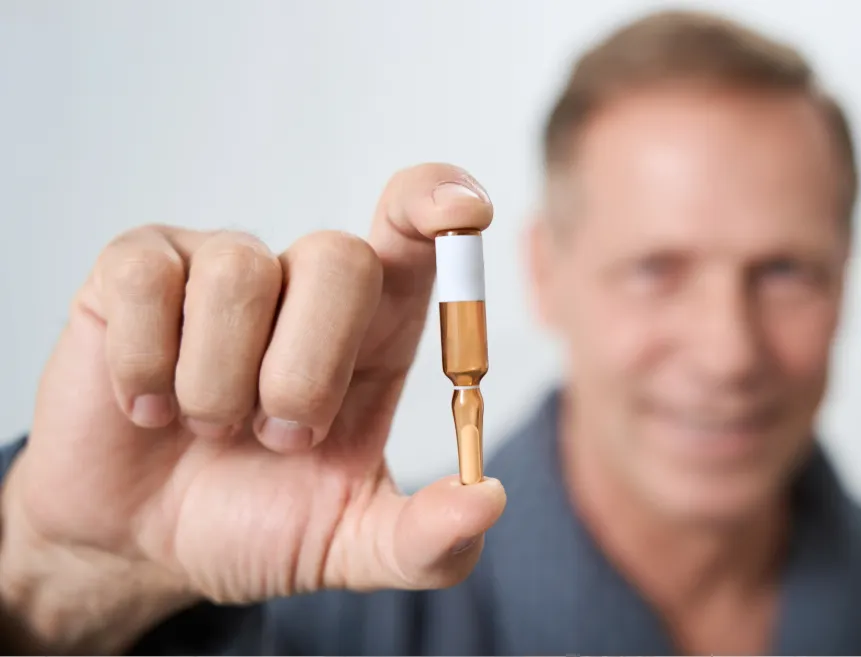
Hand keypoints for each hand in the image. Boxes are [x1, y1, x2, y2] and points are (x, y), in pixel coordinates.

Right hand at [0, 164, 505, 651]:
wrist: (140, 543)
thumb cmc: (253, 521)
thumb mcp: (350, 546)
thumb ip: (426, 541)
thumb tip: (487, 498)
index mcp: (372, 331)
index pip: (415, 229)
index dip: (438, 201)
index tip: (467, 213)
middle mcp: (303, 283)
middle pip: (340, 257)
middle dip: (307, 371)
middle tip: (278, 439)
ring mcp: (218, 268)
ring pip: (240, 277)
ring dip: (220, 386)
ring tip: (207, 428)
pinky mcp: (137, 270)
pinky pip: (150, 280)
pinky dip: (146, 368)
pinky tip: (146, 406)